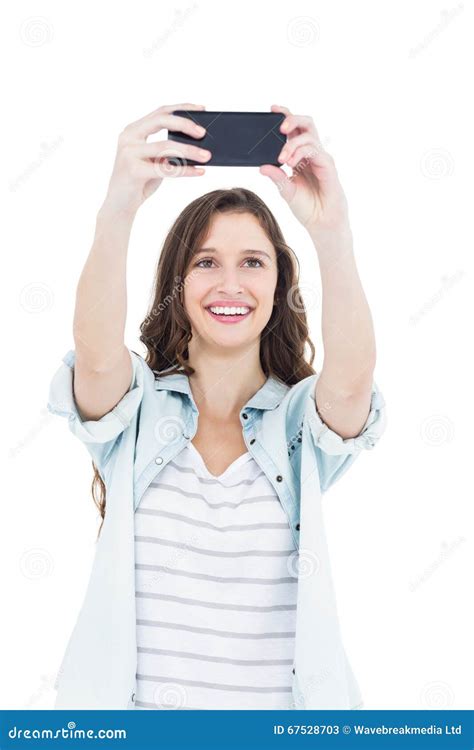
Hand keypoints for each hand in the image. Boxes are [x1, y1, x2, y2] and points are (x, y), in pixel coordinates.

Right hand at [101, 102, 210, 216]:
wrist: (119, 205)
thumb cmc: (140, 182)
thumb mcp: (154, 160)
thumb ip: (168, 149)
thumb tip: (197, 143)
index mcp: (133, 130)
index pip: (160, 112)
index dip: (182, 108)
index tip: (202, 108)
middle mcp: (129, 137)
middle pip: (161, 121)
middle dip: (185, 124)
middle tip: (204, 133)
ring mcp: (129, 153)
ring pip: (165, 146)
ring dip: (190, 151)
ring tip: (207, 156)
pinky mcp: (133, 171)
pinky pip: (165, 169)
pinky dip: (185, 170)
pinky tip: (199, 172)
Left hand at [260, 104, 349, 235]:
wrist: (321, 223)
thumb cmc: (307, 207)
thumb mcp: (286, 190)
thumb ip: (276, 177)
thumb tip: (261, 166)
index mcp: (300, 156)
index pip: (294, 130)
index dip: (285, 116)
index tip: (271, 109)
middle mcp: (311, 153)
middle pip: (305, 124)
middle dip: (291, 119)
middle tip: (278, 127)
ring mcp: (320, 158)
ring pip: (309, 135)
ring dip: (292, 142)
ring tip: (282, 156)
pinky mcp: (327, 165)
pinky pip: (314, 150)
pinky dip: (300, 152)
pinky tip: (290, 161)